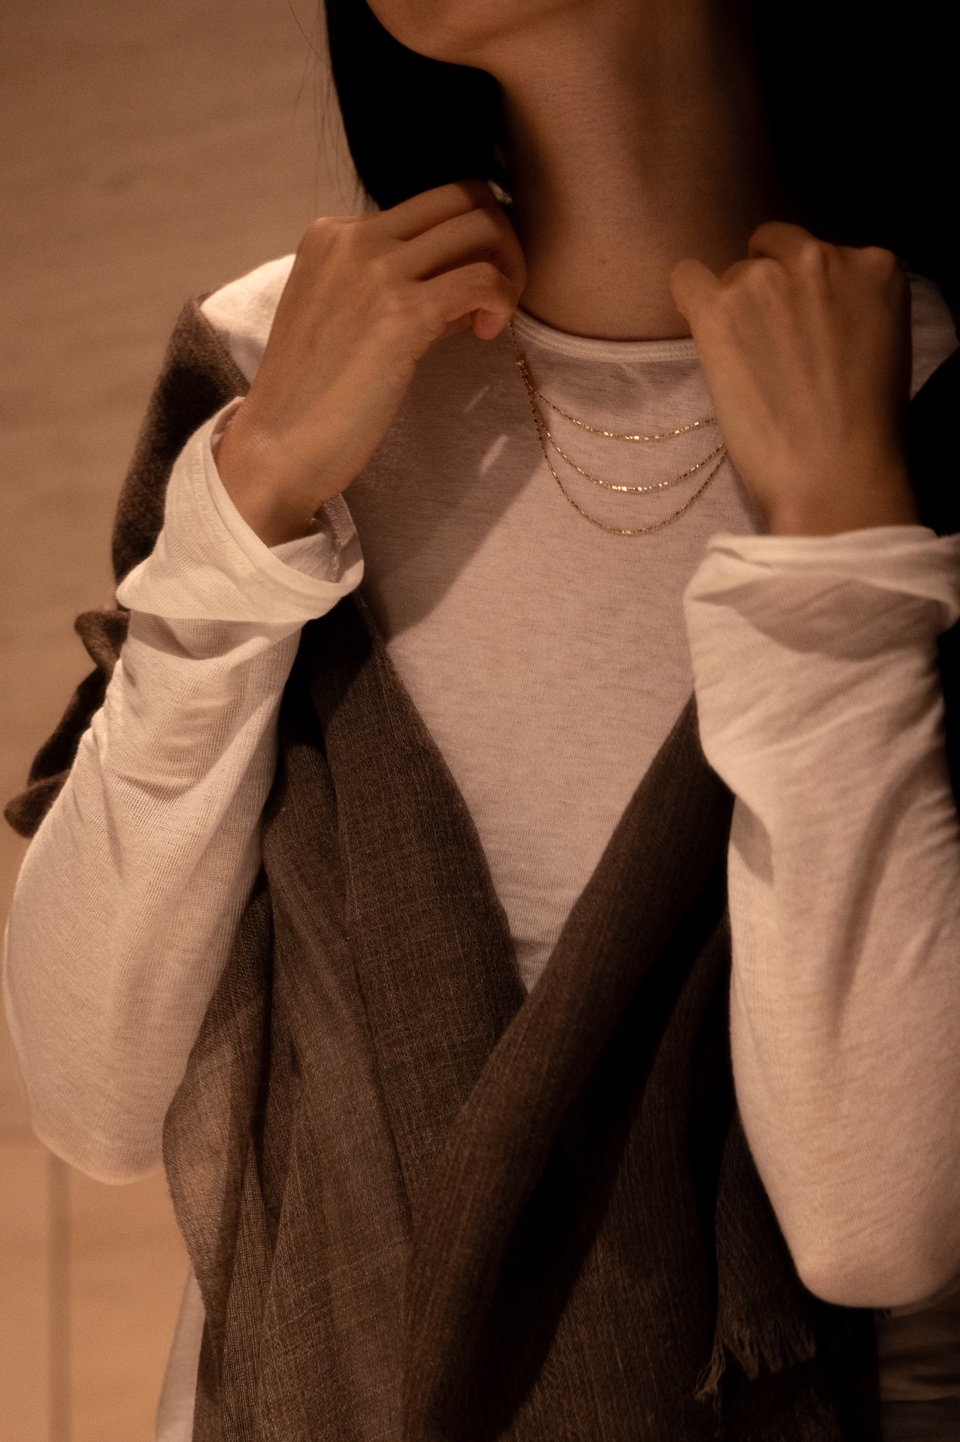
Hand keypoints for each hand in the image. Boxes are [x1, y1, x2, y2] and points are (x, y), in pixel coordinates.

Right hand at [216, 180, 525, 544]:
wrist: (278, 445)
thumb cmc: (314, 398)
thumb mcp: (345, 320)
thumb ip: (399, 291)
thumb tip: (465, 286)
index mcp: (333, 233)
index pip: (429, 205)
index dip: (463, 245)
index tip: (463, 298)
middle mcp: (353, 237)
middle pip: (464, 196)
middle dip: (500, 240)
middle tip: (498, 295)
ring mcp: (376, 271)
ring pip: (482, 226)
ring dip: (508, 269)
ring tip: (492, 319)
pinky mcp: (400, 313)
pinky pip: (483, 278)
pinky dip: (502, 300)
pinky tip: (487, 335)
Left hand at [670, 222, 917, 535]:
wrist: (835, 477)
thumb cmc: (866, 432)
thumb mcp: (884, 345)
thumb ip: (850, 306)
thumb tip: (809, 306)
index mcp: (876, 266)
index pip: (821, 254)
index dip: (804, 293)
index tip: (801, 331)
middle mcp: (823, 256)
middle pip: (774, 250)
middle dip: (769, 290)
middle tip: (768, 347)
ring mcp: (766, 278)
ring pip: (733, 274)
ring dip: (734, 309)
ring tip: (747, 367)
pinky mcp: (718, 308)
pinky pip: (685, 277)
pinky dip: (688, 300)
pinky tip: (701, 335)